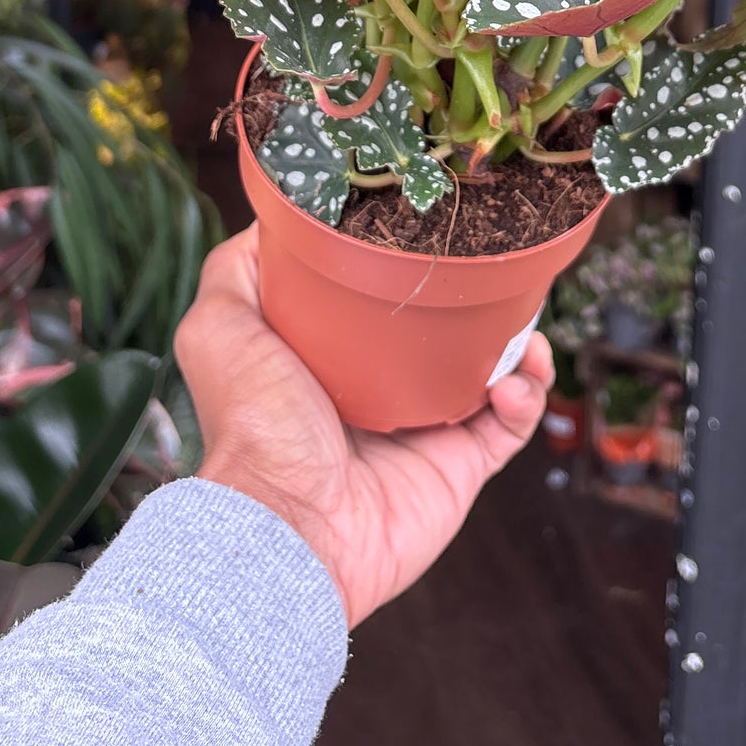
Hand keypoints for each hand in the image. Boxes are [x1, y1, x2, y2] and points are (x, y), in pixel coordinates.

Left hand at [174, 227, 553, 628]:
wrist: (291, 525)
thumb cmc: (254, 425)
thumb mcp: (219, 328)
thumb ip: (235, 270)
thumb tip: (273, 219)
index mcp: (332, 357)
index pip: (381, 300)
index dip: (411, 268)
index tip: (434, 234)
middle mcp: (381, 392)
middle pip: (444, 333)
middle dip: (477, 301)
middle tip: (497, 273)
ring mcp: (423, 431)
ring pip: (490, 373)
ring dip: (517, 344)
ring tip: (524, 327)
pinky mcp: (458, 468)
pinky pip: (510, 425)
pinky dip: (526, 395)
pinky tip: (514, 379)